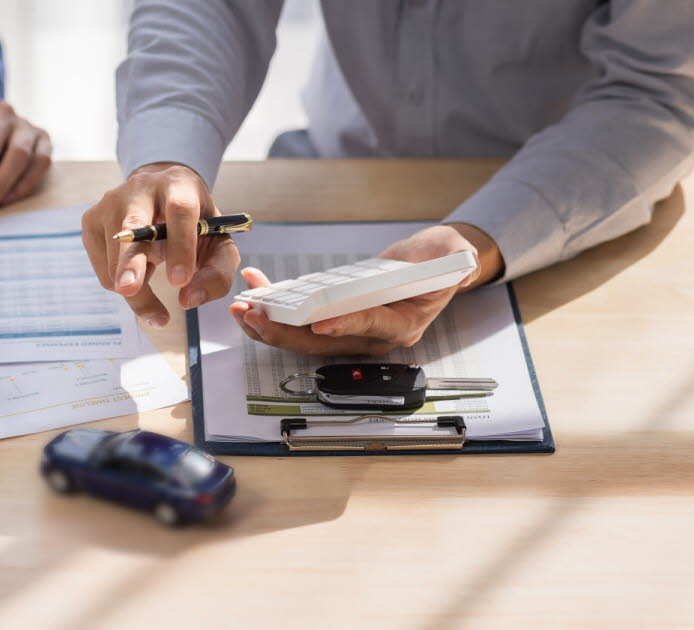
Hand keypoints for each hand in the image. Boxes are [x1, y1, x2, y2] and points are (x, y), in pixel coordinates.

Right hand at [81, 162, 240, 327]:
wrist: (160, 201)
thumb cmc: (193, 226)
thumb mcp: (217, 244)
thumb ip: (216, 273)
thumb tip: (190, 299)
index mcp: (179, 184)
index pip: (180, 210)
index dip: (180, 245)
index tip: (180, 280)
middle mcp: (140, 187)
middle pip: (133, 225)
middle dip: (131, 260)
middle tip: (130, 289)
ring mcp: (110, 202)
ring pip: (116, 257)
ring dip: (136, 288)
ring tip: (151, 285)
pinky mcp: (91, 221)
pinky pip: (104, 270)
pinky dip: (122, 282)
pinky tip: (136, 268)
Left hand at [228, 223, 502, 354]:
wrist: (429, 267)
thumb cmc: (439, 261)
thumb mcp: (451, 253)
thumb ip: (451, 257)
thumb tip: (450, 257)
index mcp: (402, 325)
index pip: (370, 327)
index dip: (345, 326)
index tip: (319, 324)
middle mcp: (371, 336)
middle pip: (323, 342)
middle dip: (284, 332)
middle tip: (255, 316)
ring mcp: (350, 332)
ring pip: (303, 337)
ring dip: (270, 325)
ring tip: (242, 307)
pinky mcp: (333, 320)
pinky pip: (299, 321)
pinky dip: (275, 307)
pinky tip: (255, 290)